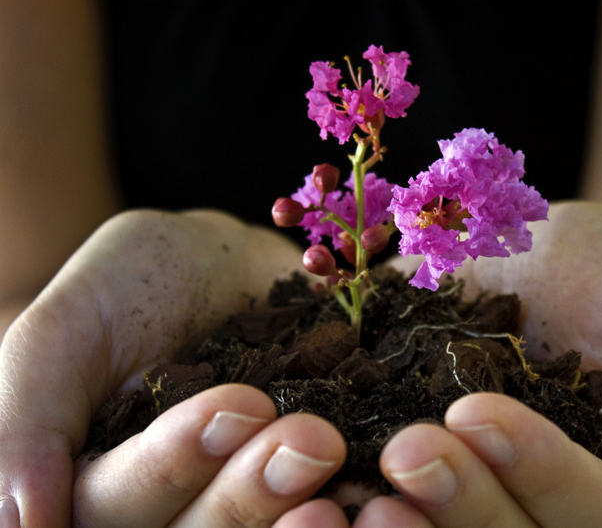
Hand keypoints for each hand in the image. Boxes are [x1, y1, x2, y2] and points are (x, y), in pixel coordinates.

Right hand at [0, 209, 343, 526]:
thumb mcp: (66, 329)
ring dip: (315, 512)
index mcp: (110, 490)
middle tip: (313, 438)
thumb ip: (28, 415)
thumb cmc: (132, 284)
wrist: (222, 262)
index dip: (174, 465)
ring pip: (277, 527)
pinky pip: (346, 494)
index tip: (232, 407)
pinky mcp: (326, 469)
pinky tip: (400, 472)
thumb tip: (20, 523)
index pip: (121, 507)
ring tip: (357, 473)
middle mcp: (188, 505)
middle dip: (255, 491)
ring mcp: (260, 491)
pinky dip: (371, 491)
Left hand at [362, 201, 601, 526]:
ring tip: (361, 499)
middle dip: (464, 504)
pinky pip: (378, 503)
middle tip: (409, 453)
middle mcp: (531, 504)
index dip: (540, 473)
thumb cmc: (592, 273)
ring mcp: (461, 492)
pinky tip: (322, 497)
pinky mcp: (391, 466)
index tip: (479, 415)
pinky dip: (348, 507)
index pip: (594, 512)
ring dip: (404, 526)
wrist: (495, 241)